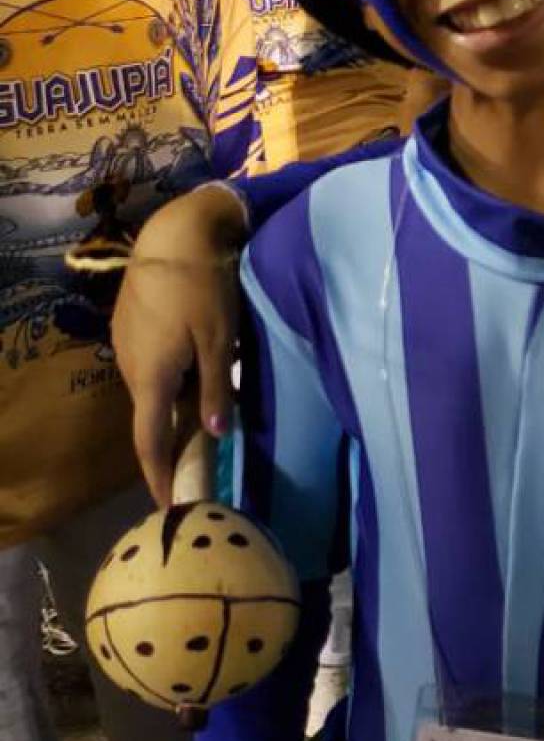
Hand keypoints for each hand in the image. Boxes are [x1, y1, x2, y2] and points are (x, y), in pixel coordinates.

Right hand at [113, 184, 247, 502]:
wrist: (174, 235)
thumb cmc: (204, 288)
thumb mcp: (221, 342)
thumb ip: (216, 390)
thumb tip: (214, 436)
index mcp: (151, 378)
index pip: (149, 442)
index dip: (158, 476)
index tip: (167, 505)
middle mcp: (131, 368)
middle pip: (149, 419)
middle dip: (170, 446)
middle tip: (199, 467)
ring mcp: (125, 347)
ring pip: (150, 392)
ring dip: (171, 410)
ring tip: (202, 424)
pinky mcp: (129, 328)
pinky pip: (149, 368)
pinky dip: (168, 383)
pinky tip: (193, 377)